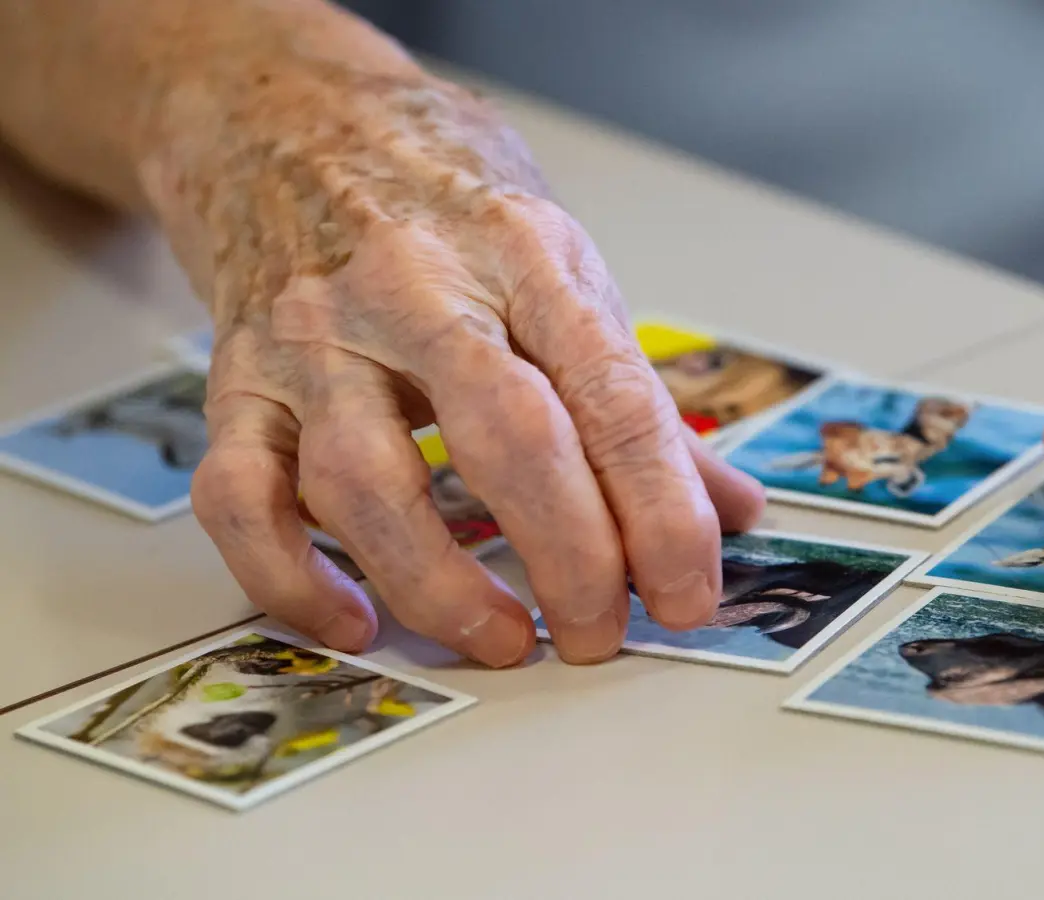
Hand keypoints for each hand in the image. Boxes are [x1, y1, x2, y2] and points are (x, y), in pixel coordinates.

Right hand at [143, 63, 764, 665]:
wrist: (286, 121)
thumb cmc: (442, 202)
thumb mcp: (560, 267)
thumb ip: (637, 395)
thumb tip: (730, 508)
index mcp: (524, 257)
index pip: (613, 398)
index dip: (661, 512)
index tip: (689, 595)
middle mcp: (416, 292)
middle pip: (506, 439)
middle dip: (570, 556)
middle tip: (602, 634)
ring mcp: (314, 338)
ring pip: (364, 483)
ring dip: (441, 585)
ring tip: (506, 640)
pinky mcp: (236, 382)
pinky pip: (240, 497)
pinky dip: (291, 577)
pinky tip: (356, 621)